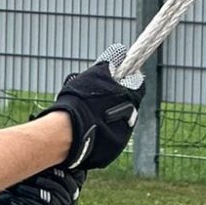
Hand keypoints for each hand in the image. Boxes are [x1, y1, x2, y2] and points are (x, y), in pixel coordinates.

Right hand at [41, 56, 141, 170]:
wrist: (68, 133)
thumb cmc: (80, 101)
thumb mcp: (95, 76)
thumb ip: (109, 65)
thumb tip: (119, 52)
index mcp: (131, 99)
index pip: (137, 84)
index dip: (127, 79)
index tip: (117, 77)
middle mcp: (131, 120)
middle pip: (129, 105)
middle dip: (117, 100)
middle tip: (99, 97)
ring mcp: (122, 138)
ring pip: (119, 124)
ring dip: (110, 118)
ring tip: (90, 114)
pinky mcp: (111, 153)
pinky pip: (109, 139)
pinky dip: (102, 134)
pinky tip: (88, 128)